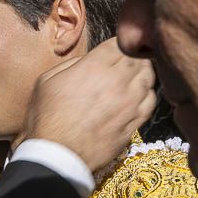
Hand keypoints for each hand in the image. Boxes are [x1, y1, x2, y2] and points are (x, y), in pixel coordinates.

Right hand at [22, 38, 155, 171]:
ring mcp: (129, 103)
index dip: (118, 43)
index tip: (115, 47)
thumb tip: (89, 61)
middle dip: (134, 55)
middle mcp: (117, 81)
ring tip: (134, 75)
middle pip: (139, 57)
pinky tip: (138, 95)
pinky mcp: (134, 122)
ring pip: (149, 77)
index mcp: (94, 66)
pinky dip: (147, 94)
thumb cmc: (47, 118)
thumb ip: (71, 64)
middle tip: (128, 59)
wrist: (57, 155)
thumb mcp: (47, 81)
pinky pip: (151, 101)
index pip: (120, 43)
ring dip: (143, 72)